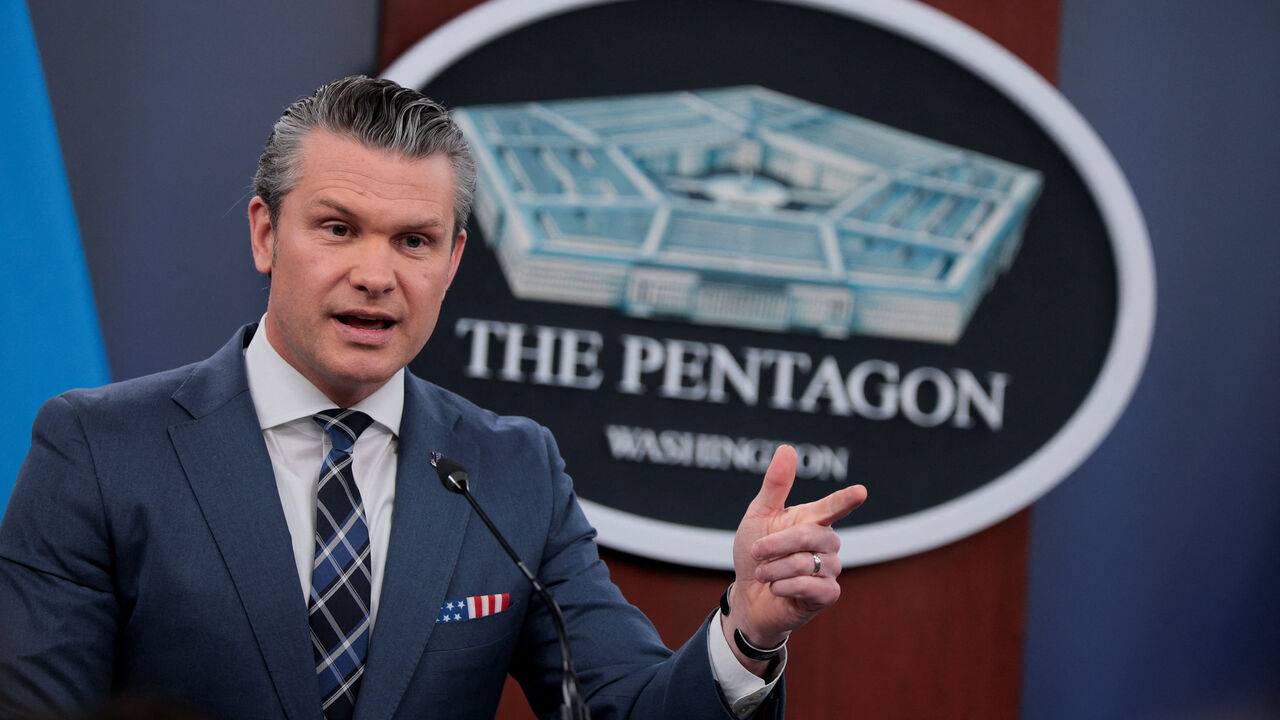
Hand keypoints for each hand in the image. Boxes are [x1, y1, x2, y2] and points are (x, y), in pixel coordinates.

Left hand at [723, 445, 866, 664]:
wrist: (747, 596)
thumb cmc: (755, 554)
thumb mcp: (758, 516)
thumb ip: (775, 485)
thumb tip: (788, 448)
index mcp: (811, 520)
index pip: (832, 507)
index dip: (845, 500)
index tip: (860, 492)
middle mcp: (826, 543)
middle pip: (811, 536)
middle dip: (778, 544)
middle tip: (757, 552)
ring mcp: (829, 570)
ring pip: (808, 563)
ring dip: (777, 569)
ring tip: (764, 574)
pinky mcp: (827, 595)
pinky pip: (813, 587)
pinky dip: (787, 587)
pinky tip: (776, 589)